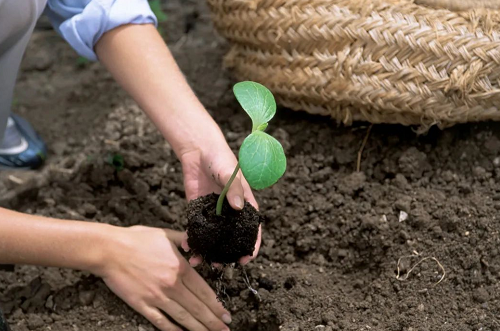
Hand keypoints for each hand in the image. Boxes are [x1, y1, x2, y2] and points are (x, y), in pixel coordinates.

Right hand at [95, 226, 231, 330]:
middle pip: (197, 308)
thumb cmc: (137, 239)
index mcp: (180, 267)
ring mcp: (157, 297)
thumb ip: (185, 239)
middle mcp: (172, 285)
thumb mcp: (166, 234)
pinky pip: (161, 321)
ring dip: (199, 328)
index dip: (217, 305)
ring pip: (183, 317)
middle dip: (213, 321)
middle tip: (225, 330)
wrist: (109, 249)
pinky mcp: (142, 304)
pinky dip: (173, 330)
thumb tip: (196, 242)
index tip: (226, 314)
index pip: (204, 291)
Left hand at [180, 142, 260, 265]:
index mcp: (244, 204)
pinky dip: (192, 239)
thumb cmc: (220, 159)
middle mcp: (230, 212)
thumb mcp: (230, 173)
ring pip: (213, 238)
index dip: (251, 246)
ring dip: (207, 251)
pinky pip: (196, 229)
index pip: (252, 229)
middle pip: (231, 238)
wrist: (199, 151)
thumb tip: (238, 207)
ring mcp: (214, 213)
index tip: (246, 260)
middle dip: (227, 255)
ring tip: (200, 262)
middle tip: (220, 266)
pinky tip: (187, 247)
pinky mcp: (198, 210)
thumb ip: (234, 189)